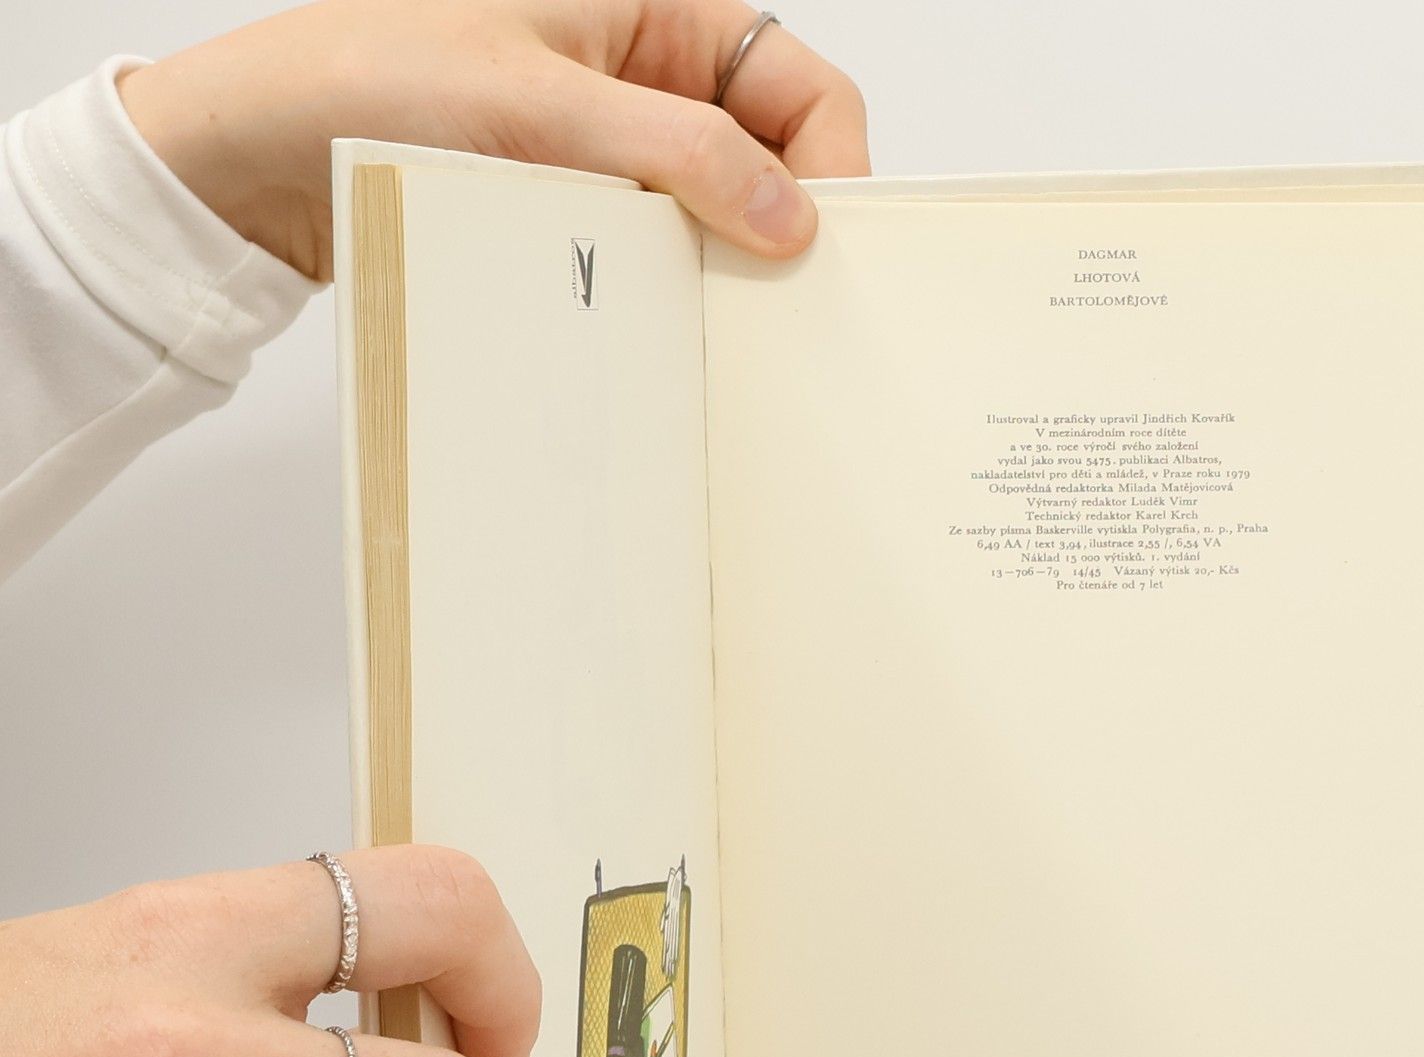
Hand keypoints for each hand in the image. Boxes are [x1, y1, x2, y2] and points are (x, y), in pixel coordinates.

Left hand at [119, 0, 870, 280]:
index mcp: (653, 9)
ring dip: (723, 267)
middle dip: (784, 224)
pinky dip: (670, 290)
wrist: (260, 153)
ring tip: (714, 318)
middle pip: (772, 155)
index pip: (798, 85)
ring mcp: (616, 148)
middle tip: (780, 300)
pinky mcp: (582, 209)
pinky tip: (663, 324)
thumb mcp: (539, 107)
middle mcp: (646, 76)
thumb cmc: (371, 82)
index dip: (830, 163)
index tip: (821, 245)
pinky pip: (658, 252)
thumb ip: (676, 151)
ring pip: (719, 215)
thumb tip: (787, 213)